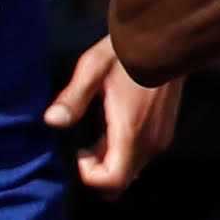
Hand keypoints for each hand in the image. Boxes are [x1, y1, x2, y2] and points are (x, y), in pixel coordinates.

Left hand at [49, 36, 180, 191]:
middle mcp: (150, 143)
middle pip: (121, 183)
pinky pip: (141, 157)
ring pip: (131, 171)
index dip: (88, 175)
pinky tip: (114, 125)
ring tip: (97, 131)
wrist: (167, 37)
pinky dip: (123, 152)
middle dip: (98, 172)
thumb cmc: (128, 51)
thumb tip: (52, 121)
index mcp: (130, 132)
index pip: (111, 182)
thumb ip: (73, 99)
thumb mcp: (93, 68)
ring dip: (110, 161)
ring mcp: (160, 139)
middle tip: (85, 146)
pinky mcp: (165, 132)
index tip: (78, 151)